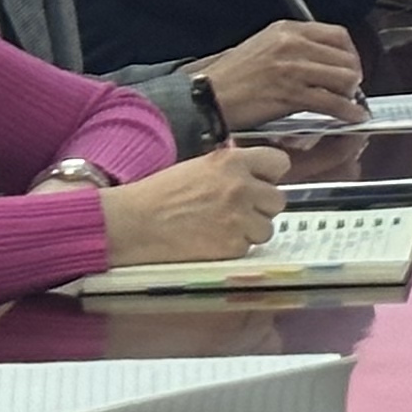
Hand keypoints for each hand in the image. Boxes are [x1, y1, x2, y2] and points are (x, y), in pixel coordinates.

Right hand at [97, 143, 288, 266]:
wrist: (132, 223)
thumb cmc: (158, 194)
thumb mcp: (199, 166)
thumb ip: (231, 167)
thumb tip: (252, 171)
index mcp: (233, 162)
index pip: (279, 163)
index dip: (269, 175)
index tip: (260, 183)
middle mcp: (241, 188)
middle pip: (277, 199)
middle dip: (261, 207)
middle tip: (238, 211)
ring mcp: (238, 218)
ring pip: (267, 228)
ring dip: (250, 230)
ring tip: (223, 228)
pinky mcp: (230, 247)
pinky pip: (248, 248)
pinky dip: (234, 248)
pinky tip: (212, 242)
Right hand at [191, 20, 363, 130]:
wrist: (206, 96)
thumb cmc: (231, 76)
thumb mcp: (264, 47)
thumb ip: (295, 48)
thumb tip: (326, 62)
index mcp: (287, 30)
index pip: (338, 35)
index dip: (351, 53)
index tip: (352, 66)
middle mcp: (293, 44)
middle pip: (345, 57)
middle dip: (353, 77)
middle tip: (352, 90)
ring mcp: (292, 68)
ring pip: (343, 79)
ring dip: (351, 95)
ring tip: (349, 104)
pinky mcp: (289, 94)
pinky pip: (331, 102)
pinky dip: (347, 111)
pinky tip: (352, 117)